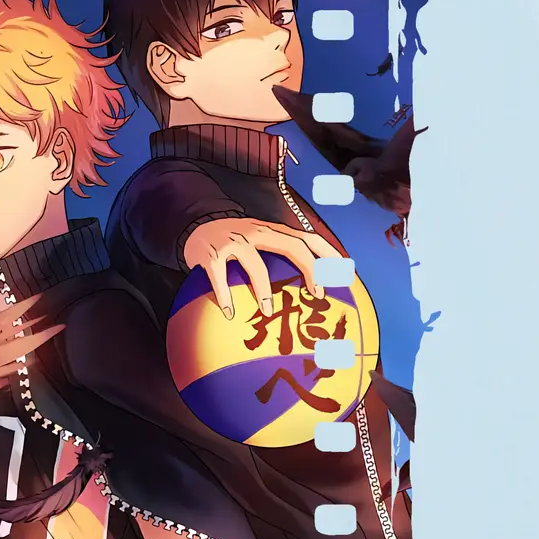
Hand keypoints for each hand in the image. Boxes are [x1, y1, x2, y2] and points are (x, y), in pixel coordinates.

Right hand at [181, 216, 338, 319]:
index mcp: (271, 230)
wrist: (193, 224)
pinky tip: (229, 313)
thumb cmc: (232, 241)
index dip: (328, 253)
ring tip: (268, 313)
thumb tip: (305, 283)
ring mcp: (234, 241)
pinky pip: (220, 277)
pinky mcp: (211, 254)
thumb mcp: (257, 240)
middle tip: (318, 294)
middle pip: (292, 246)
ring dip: (264, 291)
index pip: (307, 237)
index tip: (345, 273)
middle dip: (310, 269)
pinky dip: (225, 296)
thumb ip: (278, 253)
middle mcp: (256, 231)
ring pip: (256, 265)